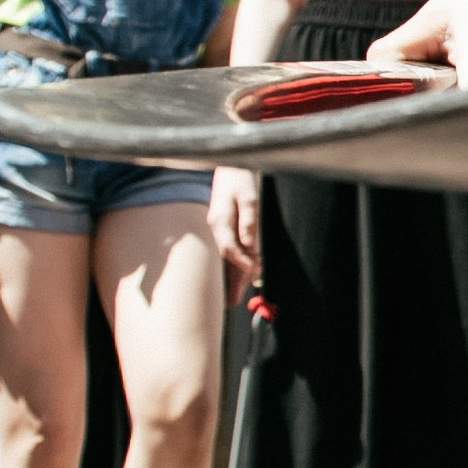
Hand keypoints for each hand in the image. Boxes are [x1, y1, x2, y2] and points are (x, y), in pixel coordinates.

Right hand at [209, 167, 261, 294]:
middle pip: (223, 258)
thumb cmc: (240, 179)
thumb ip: (249, 222)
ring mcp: (216, 227)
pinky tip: (240, 274)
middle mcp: (214, 226)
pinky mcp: (221, 226)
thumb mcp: (249, 197)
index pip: (229, 249)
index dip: (240, 264)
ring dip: (230, 275)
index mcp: (220, 220)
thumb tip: (250, 246)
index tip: (252, 273)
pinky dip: (233, 262)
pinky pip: (226, 248)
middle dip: (229, 280)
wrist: (229, 165)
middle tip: (233, 302)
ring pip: (223, 256)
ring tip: (234, 297)